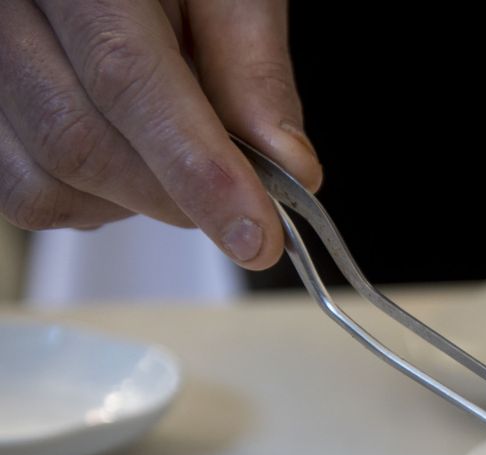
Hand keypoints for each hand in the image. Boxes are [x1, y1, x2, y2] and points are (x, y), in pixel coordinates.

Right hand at [0, 0, 319, 266]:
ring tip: (178, 158)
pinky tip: (129, 162)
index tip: (256, 234)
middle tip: (238, 197)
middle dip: (176, 196)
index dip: (196, 168)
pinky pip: (25, 192)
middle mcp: (5, 12)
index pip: (126, 78)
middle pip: (79, 141)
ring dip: (133, 203)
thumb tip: (289, 168)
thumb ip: (252, 67)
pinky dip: (93, 203)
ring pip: (45, 181)